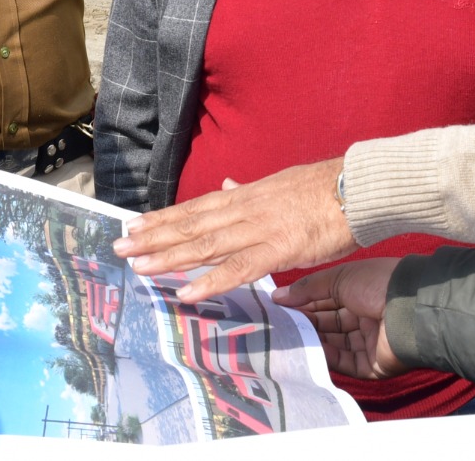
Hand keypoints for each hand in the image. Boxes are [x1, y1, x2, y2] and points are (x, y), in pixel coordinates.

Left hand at [111, 158, 357, 302]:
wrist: (355, 188)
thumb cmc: (321, 189)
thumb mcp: (277, 183)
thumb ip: (248, 190)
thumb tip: (227, 184)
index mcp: (243, 195)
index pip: (193, 208)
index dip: (162, 218)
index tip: (133, 224)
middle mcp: (243, 209)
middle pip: (190, 225)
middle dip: (153, 237)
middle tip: (119, 246)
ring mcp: (258, 229)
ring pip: (205, 245)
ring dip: (169, 257)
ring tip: (139, 266)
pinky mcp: (278, 249)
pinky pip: (238, 269)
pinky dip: (210, 281)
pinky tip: (185, 291)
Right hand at [273, 258, 408, 380]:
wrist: (409, 309)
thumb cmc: (376, 284)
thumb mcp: (339, 278)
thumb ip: (308, 288)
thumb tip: (278, 297)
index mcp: (360, 292)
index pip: (325, 299)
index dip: (303, 302)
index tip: (278, 306)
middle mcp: (364, 316)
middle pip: (328, 323)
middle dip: (305, 323)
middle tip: (277, 324)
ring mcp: (368, 341)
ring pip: (334, 344)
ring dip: (312, 341)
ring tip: (286, 338)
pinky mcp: (371, 365)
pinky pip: (345, 363)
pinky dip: (327, 357)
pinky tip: (307, 352)